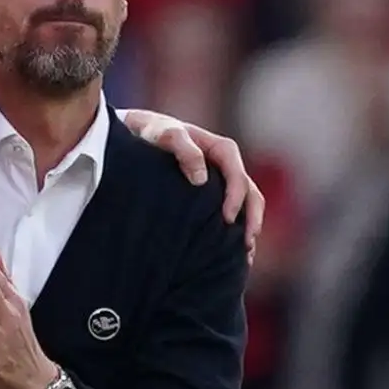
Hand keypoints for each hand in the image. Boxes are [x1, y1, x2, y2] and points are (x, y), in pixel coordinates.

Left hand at [117, 109, 263, 263]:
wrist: (137, 135)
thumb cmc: (151, 134)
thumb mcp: (164, 134)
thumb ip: (184, 149)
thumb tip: (201, 178)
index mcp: (220, 149)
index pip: (236, 173)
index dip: (236, 196)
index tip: (228, 219)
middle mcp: (225, 167)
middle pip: (249, 192)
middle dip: (251, 218)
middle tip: (245, 244)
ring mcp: (221, 182)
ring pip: (246, 205)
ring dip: (248, 228)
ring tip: (245, 254)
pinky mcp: (212, 196)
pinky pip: (233, 214)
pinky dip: (236, 232)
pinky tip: (234, 254)